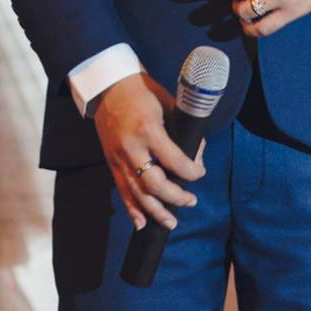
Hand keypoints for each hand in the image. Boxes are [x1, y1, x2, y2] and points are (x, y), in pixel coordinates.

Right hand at [92, 70, 204, 231]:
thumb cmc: (143, 92)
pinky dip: (131, 209)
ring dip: (155, 211)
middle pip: (153, 183)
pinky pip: (122, 191)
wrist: (110, 87)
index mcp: (148, 129)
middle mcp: (132, 148)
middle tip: (191, 201)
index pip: (173, 159)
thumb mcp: (168, 104)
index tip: (200, 174)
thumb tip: (198, 155)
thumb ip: (182, 130)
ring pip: (137, 193)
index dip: (190, 172)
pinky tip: (141, 223)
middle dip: (174, 196)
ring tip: (170, 222)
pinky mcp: (111, 163)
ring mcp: (119, 158)